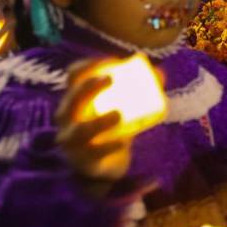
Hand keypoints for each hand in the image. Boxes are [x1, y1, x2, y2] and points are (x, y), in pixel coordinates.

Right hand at [55, 61, 132, 184]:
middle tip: (110, 79)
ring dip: (98, 121)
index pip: (73, 76)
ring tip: (118, 114)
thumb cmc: (111, 127)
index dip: (88, 66)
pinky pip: (93, 153)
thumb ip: (139, 91)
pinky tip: (121, 142)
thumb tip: (159, 74)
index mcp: (75, 98)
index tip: (111, 62)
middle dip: (89, 87)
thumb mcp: (122, 107)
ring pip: (80, 130)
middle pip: (73, 99)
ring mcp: (72, 140)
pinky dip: (108, 147)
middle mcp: (67, 117)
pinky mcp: (83, 161)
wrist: (105, 164)